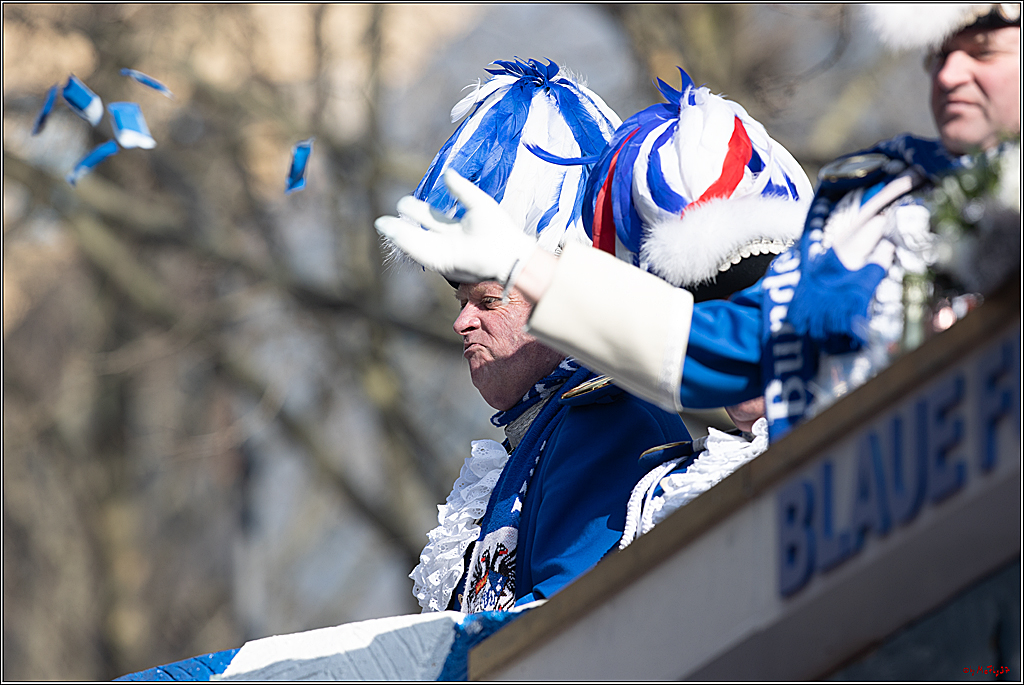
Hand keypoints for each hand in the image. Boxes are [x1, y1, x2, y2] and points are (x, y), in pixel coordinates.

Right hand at [374, 169, 538, 286]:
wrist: (508, 253)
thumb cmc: (499, 229)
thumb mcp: (477, 202)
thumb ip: (461, 189)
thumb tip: (446, 173)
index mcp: (455, 226)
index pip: (430, 216)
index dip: (415, 210)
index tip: (402, 203)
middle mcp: (448, 240)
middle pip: (419, 231)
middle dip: (402, 225)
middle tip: (384, 219)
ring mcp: (445, 252)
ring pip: (416, 242)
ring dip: (399, 234)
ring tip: (382, 224)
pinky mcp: (444, 262)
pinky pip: (421, 252)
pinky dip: (407, 243)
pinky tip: (395, 232)